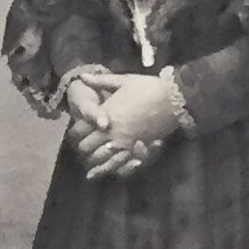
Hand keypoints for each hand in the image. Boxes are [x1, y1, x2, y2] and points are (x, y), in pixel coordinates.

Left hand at [71, 71, 185, 180]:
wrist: (173, 98)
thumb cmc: (147, 87)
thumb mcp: (123, 80)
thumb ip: (100, 81)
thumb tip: (82, 75)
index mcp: (105, 115)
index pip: (79, 131)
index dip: (75, 133)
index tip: (75, 132)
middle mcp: (111, 133)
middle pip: (87, 148)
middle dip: (82, 148)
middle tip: (81, 147)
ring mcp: (125, 144)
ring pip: (101, 160)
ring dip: (94, 162)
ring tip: (88, 166)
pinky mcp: (138, 151)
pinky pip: (120, 165)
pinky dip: (111, 170)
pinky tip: (106, 173)